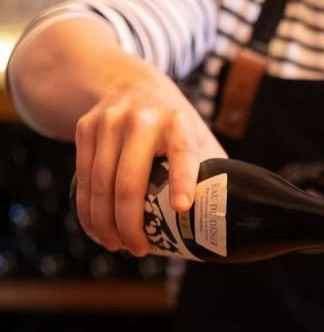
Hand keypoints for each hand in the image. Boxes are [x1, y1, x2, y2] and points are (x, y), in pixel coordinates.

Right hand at [73, 60, 225, 255]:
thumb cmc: (175, 124)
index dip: (182, 180)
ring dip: (105, 223)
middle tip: (139, 249)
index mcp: (178, 122)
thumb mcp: (199, 136)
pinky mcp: (87, 129)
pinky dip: (87, 209)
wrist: (131, 82)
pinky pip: (82, 176)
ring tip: (117, 246)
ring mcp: (109, 122)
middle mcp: (141, 119)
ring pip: (100, 183)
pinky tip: (96, 230)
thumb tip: (232, 219)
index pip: (182, 152)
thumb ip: (213, 170)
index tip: (182, 208)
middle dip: (131, 223)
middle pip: (129, 181)